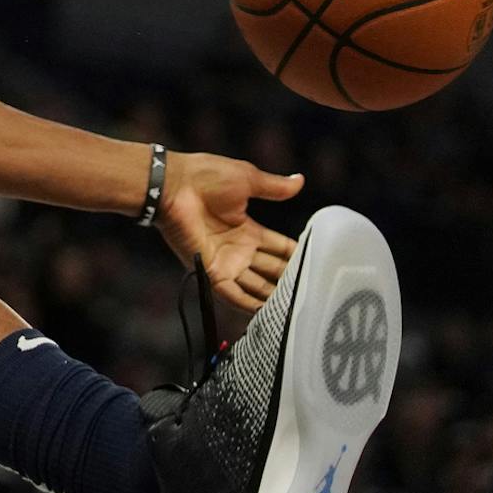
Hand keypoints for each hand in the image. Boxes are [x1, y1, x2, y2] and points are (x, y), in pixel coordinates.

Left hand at [153, 151, 303, 313]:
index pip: (278, 248)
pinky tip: (268, 315)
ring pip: (256, 286)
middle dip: (289, 281)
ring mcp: (226, 262)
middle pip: (270, 271)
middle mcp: (239, 249)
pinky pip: (233, 294)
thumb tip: (300, 180)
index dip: (296, 257)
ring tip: (298, 310)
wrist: (173, 185)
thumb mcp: (247, 180)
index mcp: (247, 229)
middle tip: (314, 294)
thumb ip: (274, 188)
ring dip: (274, 297)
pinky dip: (250, 305)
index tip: (319, 266)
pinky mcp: (212, 271)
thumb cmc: (205, 177)